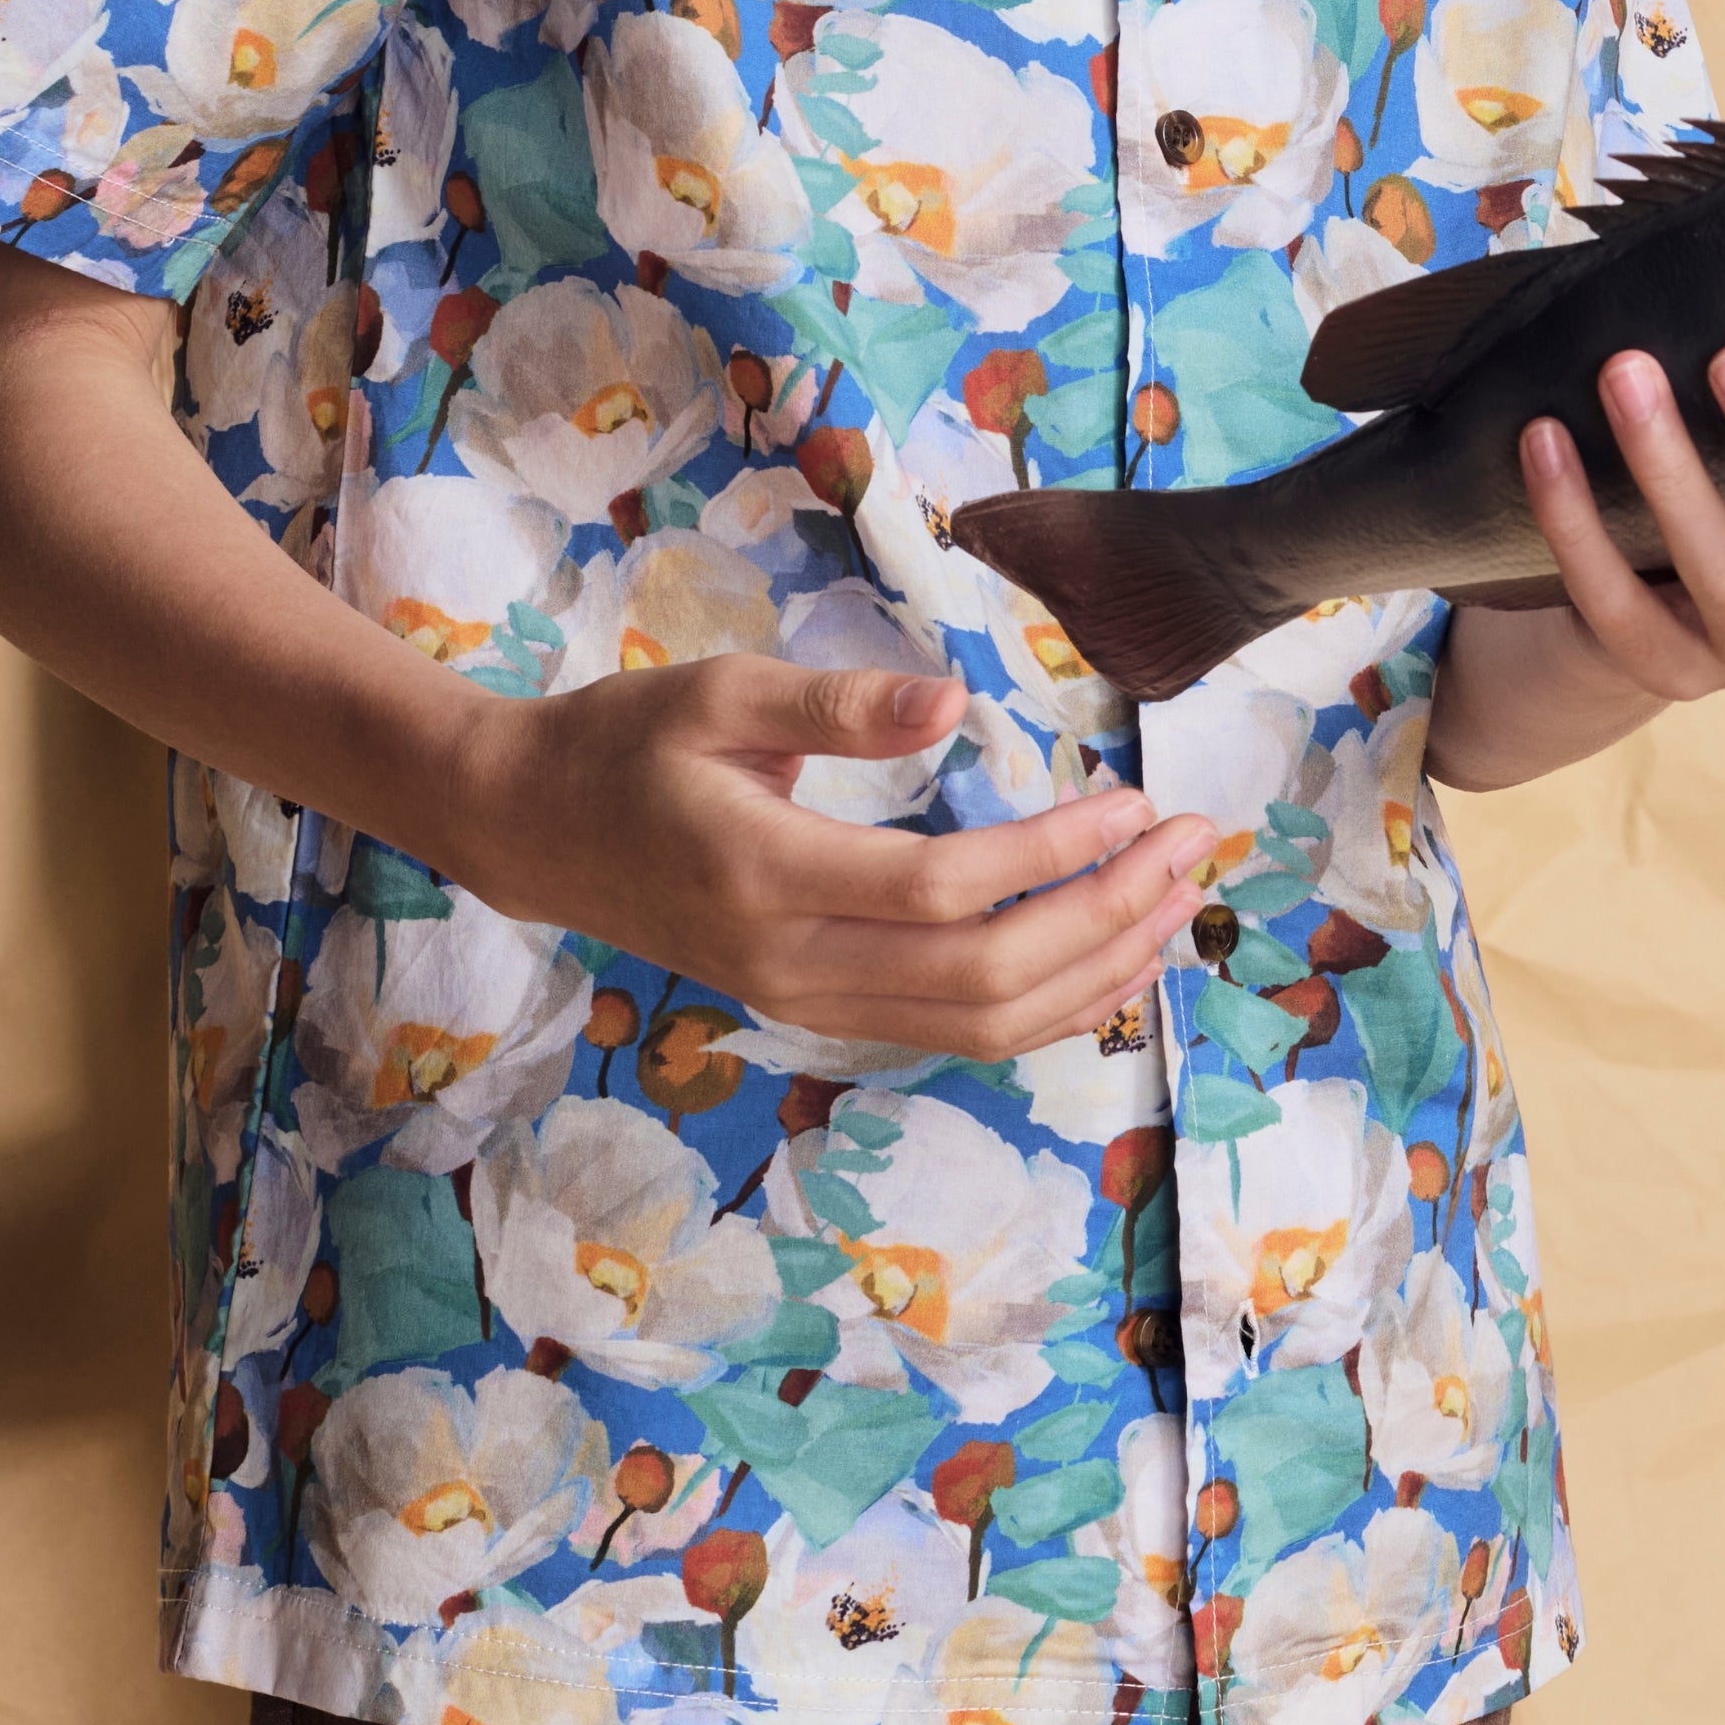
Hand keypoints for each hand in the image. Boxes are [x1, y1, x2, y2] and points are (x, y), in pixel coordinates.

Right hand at [438, 659, 1208, 1055]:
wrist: (531, 831)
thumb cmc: (626, 744)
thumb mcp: (718, 692)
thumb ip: (836, 705)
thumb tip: (954, 700)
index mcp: (767, 875)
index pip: (944, 890)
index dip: (1052, 853)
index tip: (1134, 800)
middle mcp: (792, 963)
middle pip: (983, 977)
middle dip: (1107, 919)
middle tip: (1193, 847)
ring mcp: (805, 1002)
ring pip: (978, 1026)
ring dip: (1096, 974)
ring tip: (1178, 904)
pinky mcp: (817, 1010)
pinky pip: (951, 1033)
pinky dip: (1046, 1006)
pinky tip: (1109, 958)